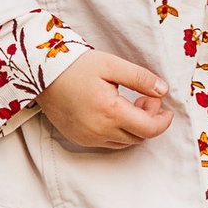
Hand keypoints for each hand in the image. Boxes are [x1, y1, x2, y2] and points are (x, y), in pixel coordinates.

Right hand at [34, 50, 173, 149]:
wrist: (41, 72)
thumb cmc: (76, 65)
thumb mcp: (112, 64)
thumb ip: (140, 78)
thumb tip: (163, 90)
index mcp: (110, 112)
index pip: (148, 129)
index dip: (162, 121)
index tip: (166, 109)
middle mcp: (98, 131)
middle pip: (138, 137)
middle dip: (149, 120)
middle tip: (147, 98)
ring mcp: (87, 138)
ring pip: (124, 142)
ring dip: (134, 127)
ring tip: (132, 103)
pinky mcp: (78, 138)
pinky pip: (107, 142)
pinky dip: (118, 131)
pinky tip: (115, 112)